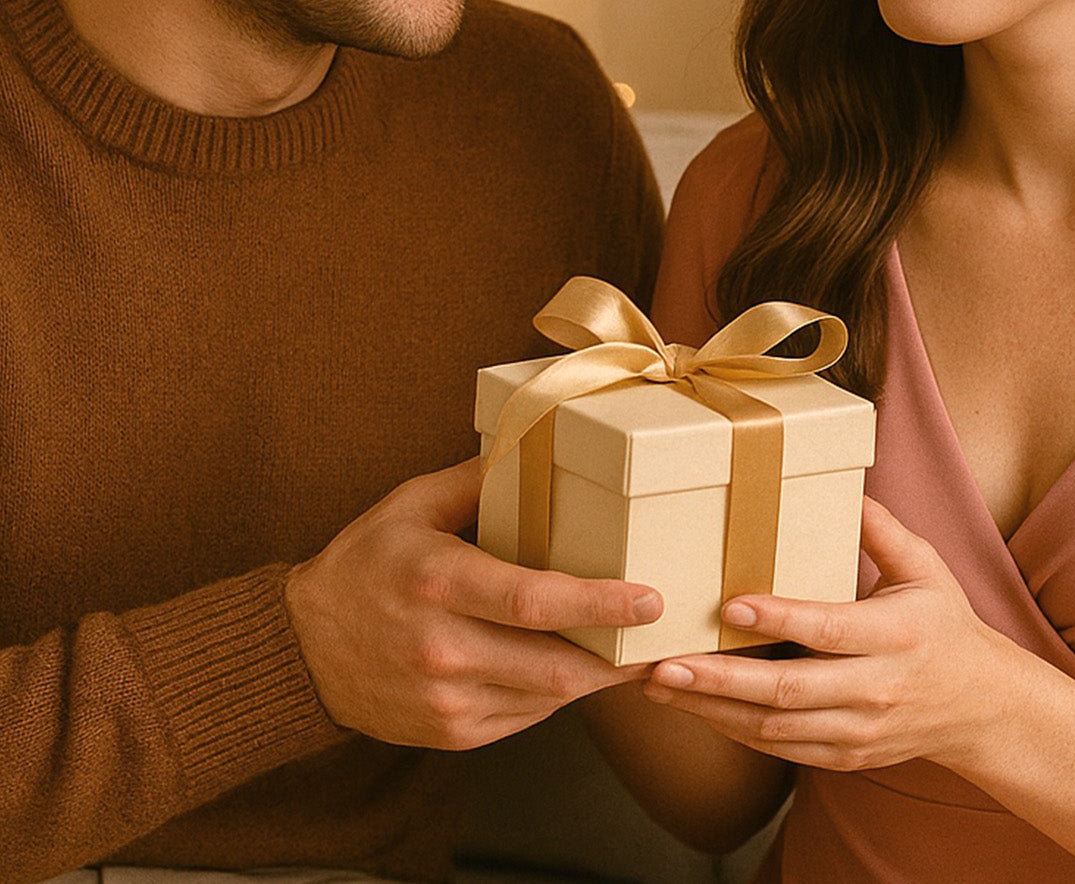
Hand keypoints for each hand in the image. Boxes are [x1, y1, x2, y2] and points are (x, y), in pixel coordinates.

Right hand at [285, 458, 662, 749]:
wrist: (305, 650)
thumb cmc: (365, 564)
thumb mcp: (411, 505)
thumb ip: (478, 479)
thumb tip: (539, 448)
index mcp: (437, 581)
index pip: (532, 599)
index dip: (598, 603)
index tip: (648, 598)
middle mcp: (442, 647)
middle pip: (555, 664)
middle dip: (619, 655)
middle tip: (662, 633)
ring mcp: (447, 699)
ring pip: (548, 698)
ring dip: (595, 678)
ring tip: (632, 651)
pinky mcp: (452, 733)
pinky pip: (526, 716)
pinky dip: (556, 693)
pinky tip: (572, 667)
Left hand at [642, 496, 1016, 773]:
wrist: (983, 708)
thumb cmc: (945, 624)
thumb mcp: (926, 568)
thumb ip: (882, 529)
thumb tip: (844, 483)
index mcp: (896, 636)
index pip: (829, 629)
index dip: (779, 619)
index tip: (729, 606)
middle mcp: (876, 689)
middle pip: (790, 689)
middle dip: (721, 680)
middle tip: (665, 665)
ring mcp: (860, 730)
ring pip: (776, 727)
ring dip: (713, 710)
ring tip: (658, 687)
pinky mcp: (846, 756)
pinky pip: (782, 749)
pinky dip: (735, 731)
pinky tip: (695, 709)